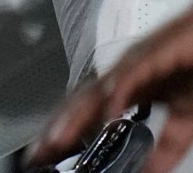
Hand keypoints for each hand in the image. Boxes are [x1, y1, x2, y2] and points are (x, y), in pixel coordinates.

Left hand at [31, 0, 192, 170]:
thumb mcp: (183, 118)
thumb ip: (166, 146)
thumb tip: (150, 172)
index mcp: (126, 88)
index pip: (85, 115)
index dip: (62, 135)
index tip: (41, 156)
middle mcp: (122, 74)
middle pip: (80, 105)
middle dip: (57, 130)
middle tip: (37, 155)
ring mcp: (135, 62)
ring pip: (96, 91)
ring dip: (74, 116)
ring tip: (56, 140)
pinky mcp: (155, 53)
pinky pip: (131, 75)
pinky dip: (117, 93)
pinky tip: (110, 111)